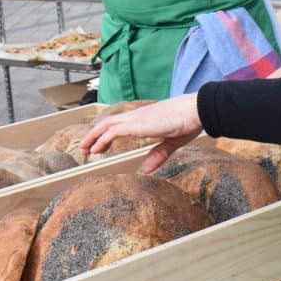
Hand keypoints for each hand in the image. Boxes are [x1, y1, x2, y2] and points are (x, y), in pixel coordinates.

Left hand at [80, 94, 202, 173]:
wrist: (195, 110)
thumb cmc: (188, 122)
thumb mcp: (171, 143)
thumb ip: (157, 155)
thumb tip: (145, 170)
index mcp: (144, 118)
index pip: (119, 123)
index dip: (106, 133)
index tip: (98, 145)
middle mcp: (137, 116)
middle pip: (108, 123)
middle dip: (94, 135)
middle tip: (84, 148)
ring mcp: (136, 119)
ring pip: (107, 125)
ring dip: (94, 136)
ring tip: (85, 149)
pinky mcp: (138, 124)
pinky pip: (114, 131)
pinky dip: (104, 139)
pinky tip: (97, 148)